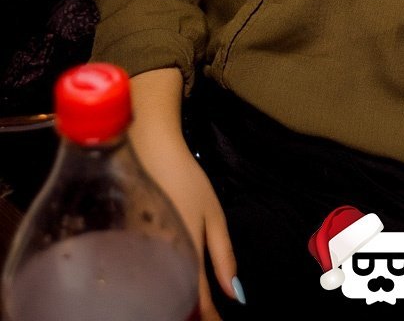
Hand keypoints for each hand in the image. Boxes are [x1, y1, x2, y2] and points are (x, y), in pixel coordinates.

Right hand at [132, 132, 238, 320]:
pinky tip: (157, 293)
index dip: (210, 319)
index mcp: (183, 253)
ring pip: (150, 298)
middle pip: (169, 306)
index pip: (198, 302)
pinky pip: (135, 282)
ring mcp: (133, 256)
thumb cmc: (184, 178)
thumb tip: (235, 294)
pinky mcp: (119, 250)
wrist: (147, 148)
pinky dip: (149, 293)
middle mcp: (154, 262)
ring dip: (167, 306)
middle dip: (186, 315)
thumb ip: (223, 254)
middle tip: (202, 315)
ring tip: (184, 307)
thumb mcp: (213, 213)